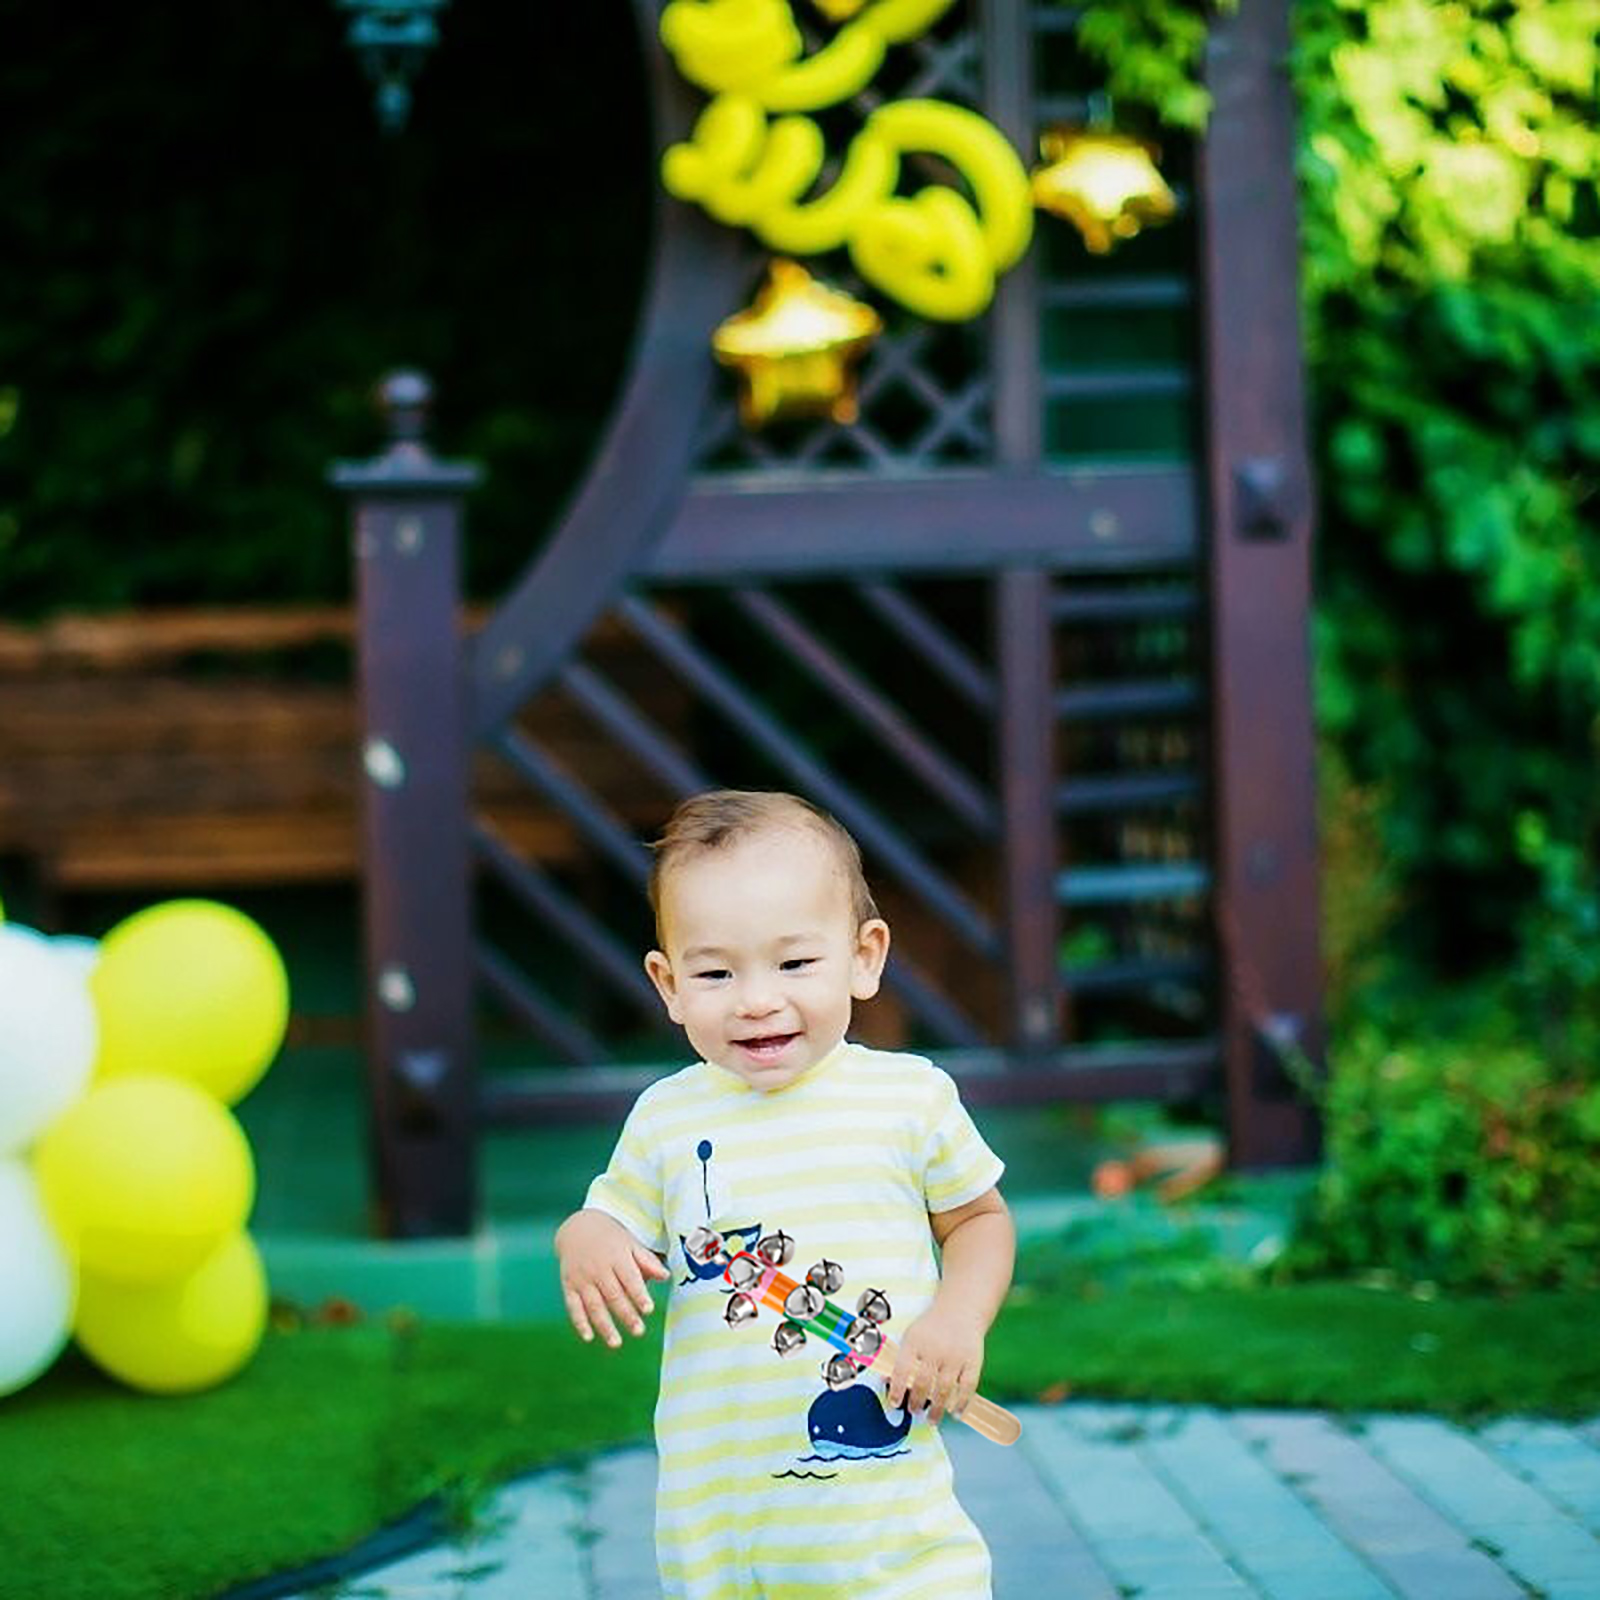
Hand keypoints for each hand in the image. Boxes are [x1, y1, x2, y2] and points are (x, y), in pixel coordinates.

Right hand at [555, 1210, 670, 1347]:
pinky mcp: (569, 1286)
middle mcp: (598, 1268)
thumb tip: (666, 1276)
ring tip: (616, 1343)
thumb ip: (647, 1261)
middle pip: (613, 1295)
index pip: (629, 1278)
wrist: (577, 1228)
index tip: (648, 1310)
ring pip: (594, 1305)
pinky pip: (573, 1306)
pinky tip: (588, 1338)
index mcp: (616, 1256)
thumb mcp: (630, 1243)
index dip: (638, 1294)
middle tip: (639, 1332)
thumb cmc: (610, 1238)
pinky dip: (579, 1322)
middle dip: (626, 1315)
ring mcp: (582, 1278)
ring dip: (604, 1325)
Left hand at [886, 1303, 984, 1424]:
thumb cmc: (932, 1327)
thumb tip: (886, 1382)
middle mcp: (935, 1348)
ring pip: (944, 1390)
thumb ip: (902, 1359)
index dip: (897, 1390)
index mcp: (915, 1341)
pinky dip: (961, 1403)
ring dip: (937, 1409)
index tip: (894, 1404)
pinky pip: (967, 1387)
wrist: (960, 1309)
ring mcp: (955, 1355)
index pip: (902, 1370)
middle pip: (923, 1383)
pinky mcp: (972, 1360)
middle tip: (914, 1411)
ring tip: (931, 1419)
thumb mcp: (912, 1336)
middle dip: (917, 1402)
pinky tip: (956, 1413)